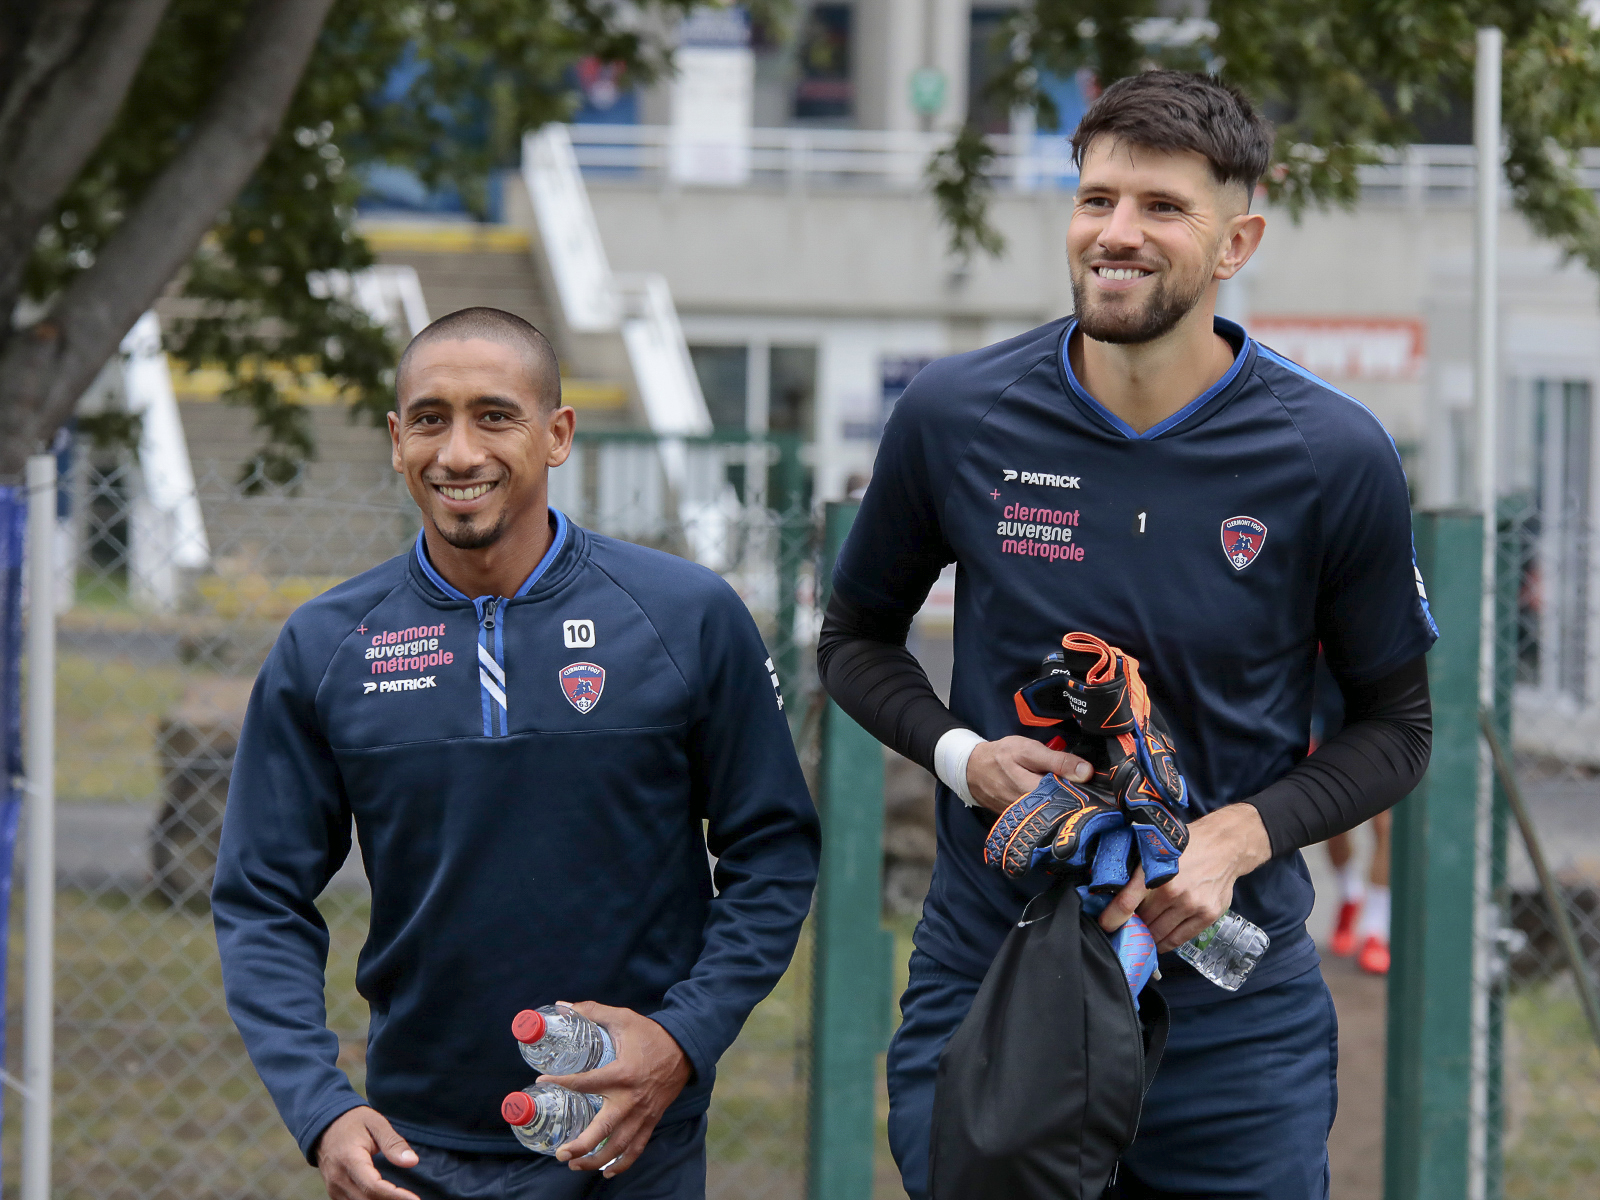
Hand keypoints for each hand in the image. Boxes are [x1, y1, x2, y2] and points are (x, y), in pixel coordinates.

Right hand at [315, 1106, 419, 1199]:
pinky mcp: (335, 1193)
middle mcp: (338, 1178)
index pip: (373, 1186)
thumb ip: (393, 1143)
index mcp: (349, 1159)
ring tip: (403, 1199)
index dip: (395, 1196)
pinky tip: (387, 1199)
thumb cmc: (354, 1122)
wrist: (325, 1125)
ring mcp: (334, 1188)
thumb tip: (413, 1162)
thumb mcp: (376, 1124)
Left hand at [539, 1002, 691, 1177]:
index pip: (585, 1083)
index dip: (562, 1083)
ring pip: (618, 1146)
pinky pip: (637, 1149)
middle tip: (560, 1153)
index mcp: (622, 1073)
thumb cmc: (651, 1034)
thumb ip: (592, 1012)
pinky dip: (622, 1164)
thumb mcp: (623, 1018)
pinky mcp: (651, 1121)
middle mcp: (631, 1099)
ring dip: (595, 1160)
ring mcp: (643, 1114)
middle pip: (603, 1130)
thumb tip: (564, 1006)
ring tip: (574, 1164)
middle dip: (580, 1146)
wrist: (686, 1048)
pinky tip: (606, 1172)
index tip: (543, 1081)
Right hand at [965, 735, 1092, 813]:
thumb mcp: (1028, 750)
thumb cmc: (1000, 756)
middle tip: (1089, 792)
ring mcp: (1026, 819)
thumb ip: (1058, 761)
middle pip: (1065, 811)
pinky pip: (1045, 817)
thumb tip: (1086, 772)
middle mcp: (1031, 812)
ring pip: (1056, 816)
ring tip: (1076, 795)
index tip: (1098, 789)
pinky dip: (1054, 809)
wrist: (972, 770)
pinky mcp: (1023, 820)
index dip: (1087, 795)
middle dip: (1079, 802)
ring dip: (1068, 806)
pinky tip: (1059, 800)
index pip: (1072, 800)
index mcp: (1035, 793)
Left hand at [1098, 803, 1271, 951]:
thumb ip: (1136, 873)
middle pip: (1143, 921)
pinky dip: (1165, 943)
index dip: (1112, 918)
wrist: (1223, 846)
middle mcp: (1173, 891)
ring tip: (1142, 935)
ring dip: (1149, 936)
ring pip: (1160, 933)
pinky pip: (1179, 938)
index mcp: (1155, 872)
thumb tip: (1111, 891)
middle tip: (1126, 927)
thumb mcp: (1156, 851)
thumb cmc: (1186, 847)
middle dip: (1133, 926)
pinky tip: (1158, 942)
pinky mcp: (1207, 915)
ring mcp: (1192, 905)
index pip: (1126, 903)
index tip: (1105, 925)